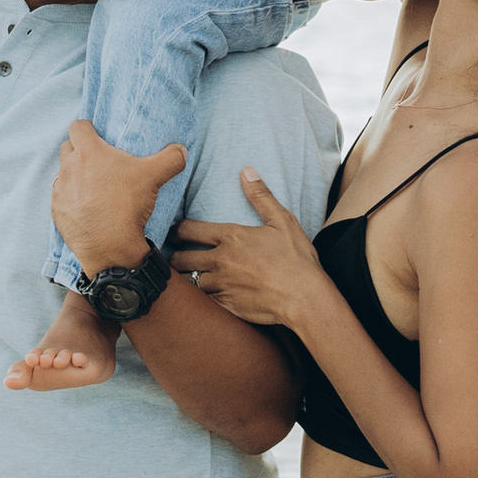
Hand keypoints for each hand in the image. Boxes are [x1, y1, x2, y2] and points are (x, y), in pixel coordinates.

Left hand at [50, 117, 185, 273]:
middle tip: (98, 161)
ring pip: (64, 173)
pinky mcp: (57, 211)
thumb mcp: (154, 177)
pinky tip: (87, 207)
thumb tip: (181, 150)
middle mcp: (69, 168)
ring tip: (93, 186)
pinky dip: (71, 198)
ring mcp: (60, 190)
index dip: (88, 128)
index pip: (77, 126)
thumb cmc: (128, 206)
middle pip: (67, 147)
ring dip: (75, 175)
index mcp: (88, 152)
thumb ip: (171, 158)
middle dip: (79, 150)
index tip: (98, 136)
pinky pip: (61, 197)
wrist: (110, 247)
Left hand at [171, 172, 325, 330]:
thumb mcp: (283, 221)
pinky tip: (200, 297)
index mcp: (231, 237)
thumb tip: (246, 171)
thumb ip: (261, 197)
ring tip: (182, 277)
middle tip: (172, 256)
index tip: (173, 232)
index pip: (189, 230)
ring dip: (185, 279)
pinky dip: (199, 298)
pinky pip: (202, 301)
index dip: (176, 230)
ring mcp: (221, 285)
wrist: (304, 298)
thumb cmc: (296, 259)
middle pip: (182, 258)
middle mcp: (220, 261)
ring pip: (188, 282)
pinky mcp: (226, 305)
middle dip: (174, 256)